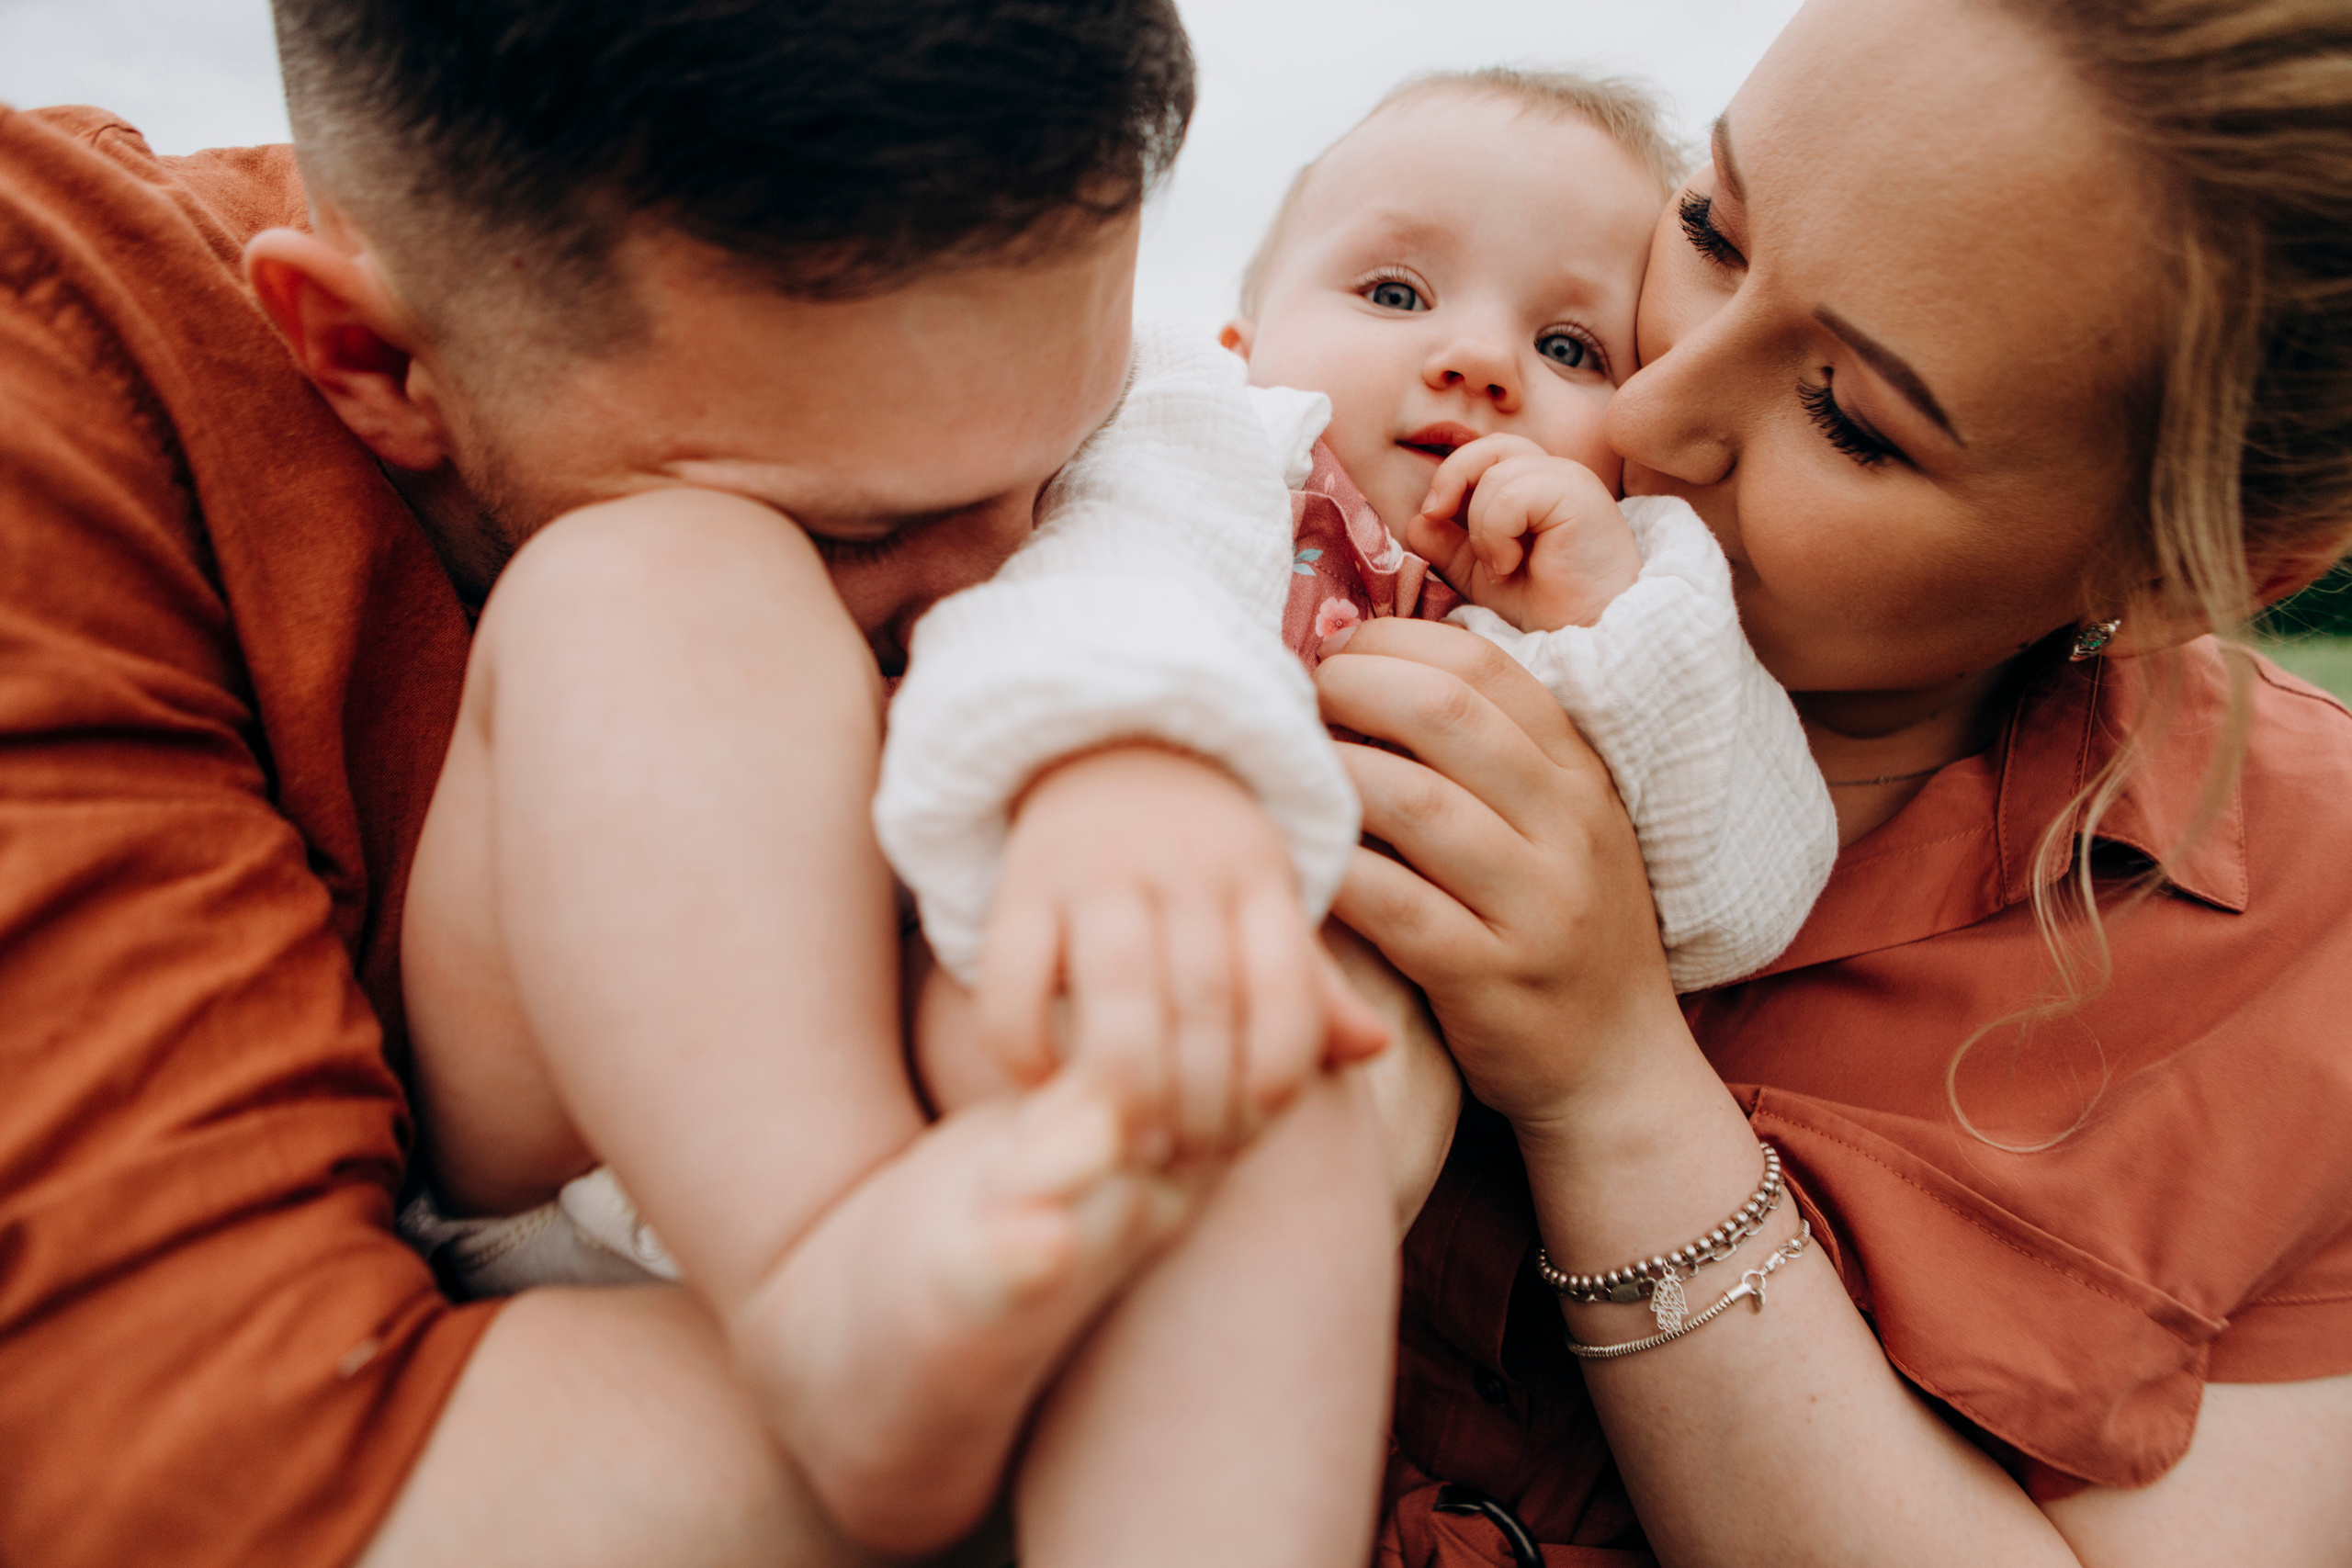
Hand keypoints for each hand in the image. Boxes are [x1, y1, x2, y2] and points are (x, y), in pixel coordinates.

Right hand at [979, 744, 1389, 1159]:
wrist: (1104, 738)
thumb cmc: (1198, 850)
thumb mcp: (1264, 896)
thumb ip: (1309, 983)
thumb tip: (1373, 1049)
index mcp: (1255, 874)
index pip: (1287, 986)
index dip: (1277, 1073)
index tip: (1254, 1127)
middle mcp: (1181, 869)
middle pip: (1204, 1002)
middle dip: (1201, 1102)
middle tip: (1187, 1159)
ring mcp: (1096, 873)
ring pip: (1117, 991)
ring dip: (1127, 1087)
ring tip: (1130, 1145)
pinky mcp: (1019, 884)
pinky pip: (1013, 979)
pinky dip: (1025, 1046)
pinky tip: (1045, 1086)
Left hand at [1312, 618, 1684, 1129]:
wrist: (1617, 1067)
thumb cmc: (1556, 931)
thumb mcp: (1555, 829)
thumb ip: (1489, 756)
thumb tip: (1375, 668)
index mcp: (1578, 774)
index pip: (1485, 668)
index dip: (1394, 643)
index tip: (1337, 655)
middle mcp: (1568, 826)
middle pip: (1445, 715)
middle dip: (1353, 690)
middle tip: (1298, 705)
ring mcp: (1537, 903)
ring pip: (1415, 802)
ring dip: (1332, 775)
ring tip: (1290, 778)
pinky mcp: (1493, 978)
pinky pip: (1396, 905)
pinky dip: (1334, 871)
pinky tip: (1295, 859)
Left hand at [1404, 434, 1643, 633]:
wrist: (1587, 633)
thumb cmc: (1547, 605)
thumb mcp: (1483, 573)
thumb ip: (1450, 546)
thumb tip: (1415, 521)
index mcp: (1534, 485)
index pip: (1484, 454)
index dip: (1451, 477)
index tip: (1431, 516)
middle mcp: (1554, 474)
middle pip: (1488, 446)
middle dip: (1451, 478)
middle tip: (1436, 518)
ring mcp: (1568, 480)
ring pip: (1495, 474)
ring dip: (1480, 528)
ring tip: (1498, 567)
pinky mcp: (1576, 493)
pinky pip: (1511, 494)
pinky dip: (1497, 533)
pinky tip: (1509, 565)